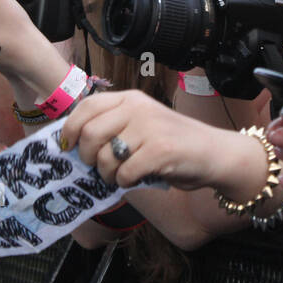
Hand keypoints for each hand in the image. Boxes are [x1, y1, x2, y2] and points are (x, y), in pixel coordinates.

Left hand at [60, 89, 262, 194]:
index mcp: (131, 99)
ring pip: (106, 157)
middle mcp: (139, 108)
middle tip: (98, 167)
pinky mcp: (160, 150)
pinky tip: (134, 179)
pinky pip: (124, 173)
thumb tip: (74, 146)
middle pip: (90, 133)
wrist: (215, 153)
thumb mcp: (142, 125)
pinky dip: (124, 183)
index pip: (87, 106)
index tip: (68, 147)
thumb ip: (115, 127)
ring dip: (106, 175)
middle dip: (88, 157)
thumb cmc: (174, 144)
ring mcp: (150, 128)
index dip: (70, 129)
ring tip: (118, 177)